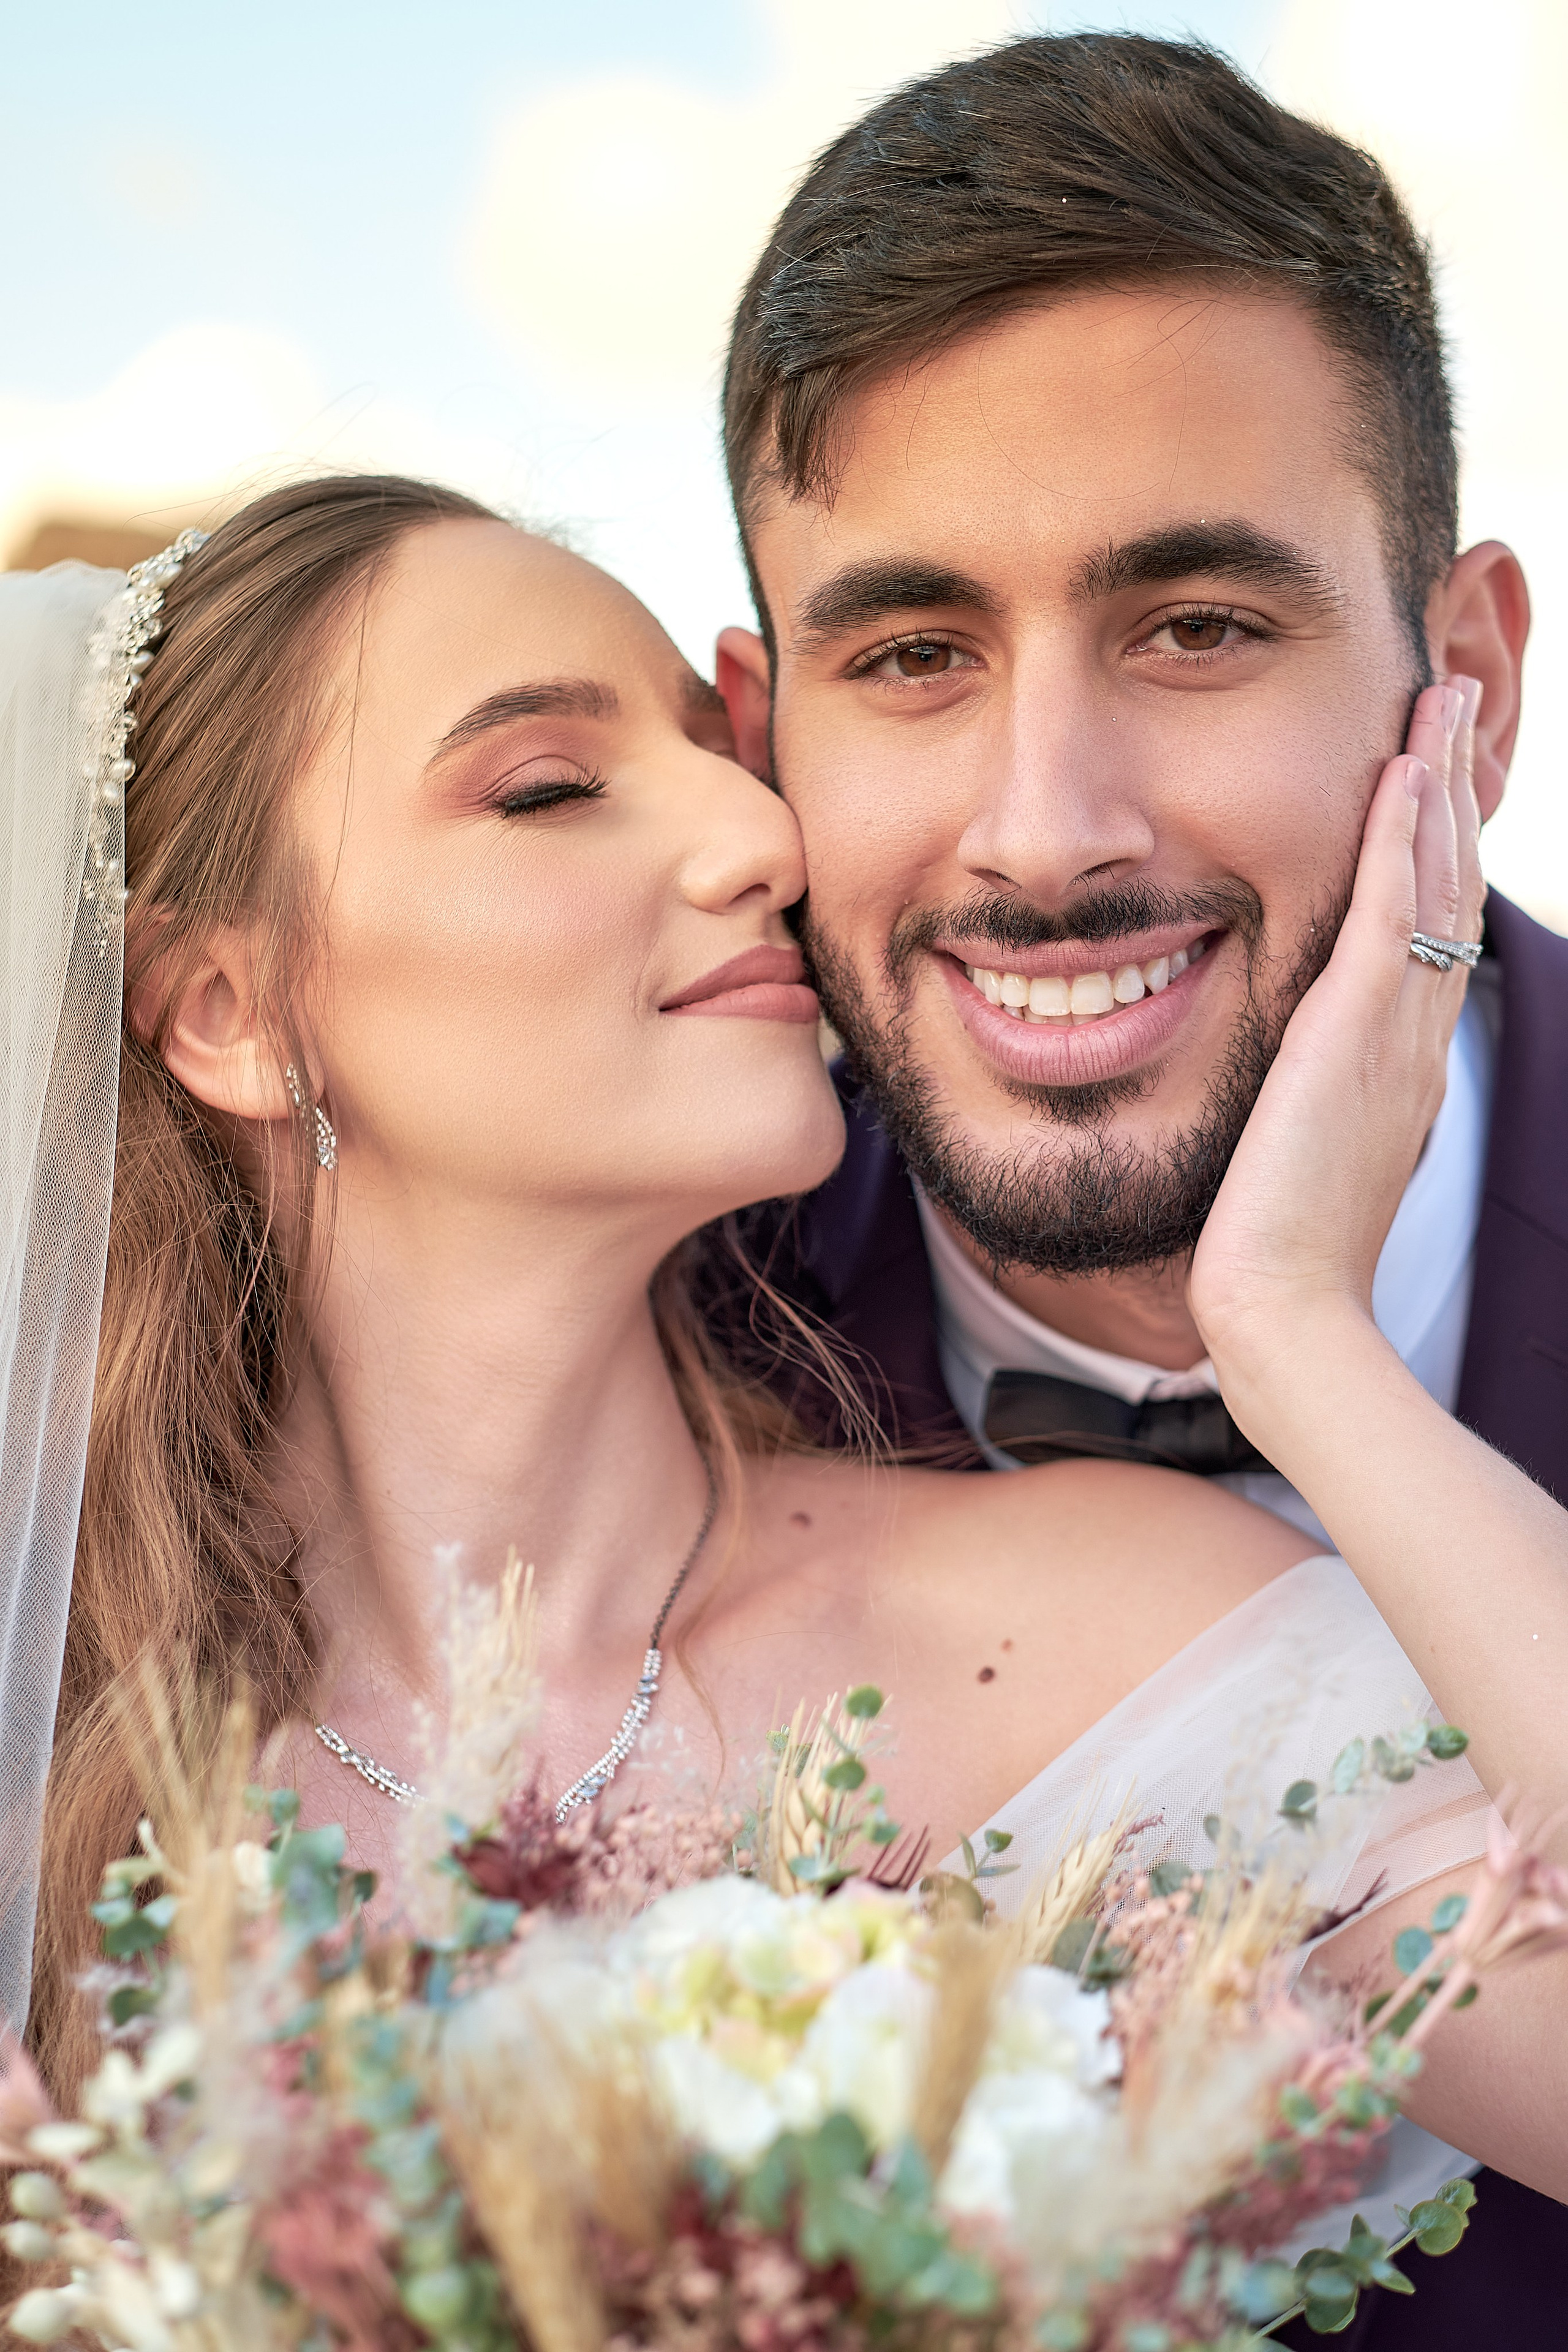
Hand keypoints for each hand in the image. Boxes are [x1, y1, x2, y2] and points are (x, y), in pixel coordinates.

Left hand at [1189, 676, 1484, 1404]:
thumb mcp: (1287, 1158)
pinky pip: (1391, 911)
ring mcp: (1395, 1033)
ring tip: (1444, 694)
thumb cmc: (1268, 1256)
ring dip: (1439, 781)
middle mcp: (1413, 1038)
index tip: (1427, 774)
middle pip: (1448, 883)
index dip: (1433, 846)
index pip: (1424, 929)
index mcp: (1396, 1066)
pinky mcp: (1357, 1035)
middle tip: (1455, 700)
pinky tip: (1403, 769)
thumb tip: (1268, 1089)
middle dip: (1453, 788)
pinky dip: (1400, 837)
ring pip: (1433, 879)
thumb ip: (1289, 1107)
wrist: (1280, 1310)